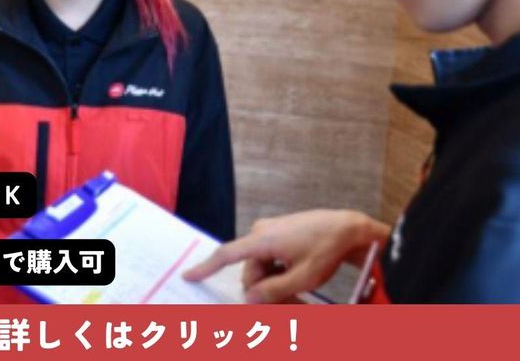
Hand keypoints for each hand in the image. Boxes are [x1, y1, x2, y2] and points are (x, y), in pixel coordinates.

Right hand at [182, 209, 389, 302]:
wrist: (348, 228)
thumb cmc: (327, 250)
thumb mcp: (304, 278)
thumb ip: (274, 291)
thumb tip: (248, 299)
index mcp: (263, 240)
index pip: (226, 254)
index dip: (205, 267)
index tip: (187, 276)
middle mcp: (261, 232)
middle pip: (249, 271)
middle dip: (263, 290)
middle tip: (289, 305)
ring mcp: (269, 231)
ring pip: (260, 267)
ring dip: (273, 283)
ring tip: (298, 292)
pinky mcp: (277, 233)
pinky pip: (269, 259)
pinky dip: (278, 272)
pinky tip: (295, 277)